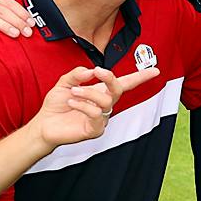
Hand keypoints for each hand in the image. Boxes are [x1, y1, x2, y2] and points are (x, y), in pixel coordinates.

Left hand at [34, 64, 157, 146]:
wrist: (44, 124)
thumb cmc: (56, 105)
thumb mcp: (65, 83)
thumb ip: (78, 74)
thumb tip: (92, 71)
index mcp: (100, 91)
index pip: (125, 83)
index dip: (140, 77)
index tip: (155, 70)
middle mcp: (104, 104)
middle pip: (118, 89)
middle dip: (110, 78)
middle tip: (98, 71)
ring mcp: (101, 118)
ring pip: (106, 101)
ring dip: (88, 93)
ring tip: (73, 92)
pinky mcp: (95, 130)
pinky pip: (96, 113)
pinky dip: (82, 105)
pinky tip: (71, 103)